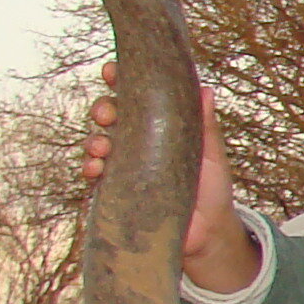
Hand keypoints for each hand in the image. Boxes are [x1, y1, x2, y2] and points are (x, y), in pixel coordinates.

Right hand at [87, 62, 259, 291]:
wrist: (209, 233)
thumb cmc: (212, 188)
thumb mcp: (211, 154)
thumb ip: (206, 125)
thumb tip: (205, 90)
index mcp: (157, 126)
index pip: (134, 97)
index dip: (119, 81)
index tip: (112, 70)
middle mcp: (136, 142)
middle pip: (110, 117)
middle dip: (103, 109)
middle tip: (107, 114)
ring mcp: (124, 166)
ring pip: (97, 144)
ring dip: (93, 141)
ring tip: (102, 147)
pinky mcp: (117, 192)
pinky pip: (95, 177)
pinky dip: (91, 169)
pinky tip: (95, 169)